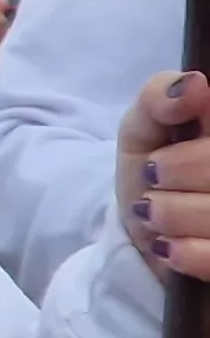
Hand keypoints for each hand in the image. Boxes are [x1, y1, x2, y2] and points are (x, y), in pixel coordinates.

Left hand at [115, 71, 209, 281]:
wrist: (149, 235)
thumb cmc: (155, 174)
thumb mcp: (143, 129)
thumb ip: (158, 98)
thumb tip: (194, 84)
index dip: (190, 154)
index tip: (157, 160)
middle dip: (175, 176)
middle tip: (154, 183)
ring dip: (173, 214)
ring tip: (155, 214)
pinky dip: (187, 253)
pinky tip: (169, 247)